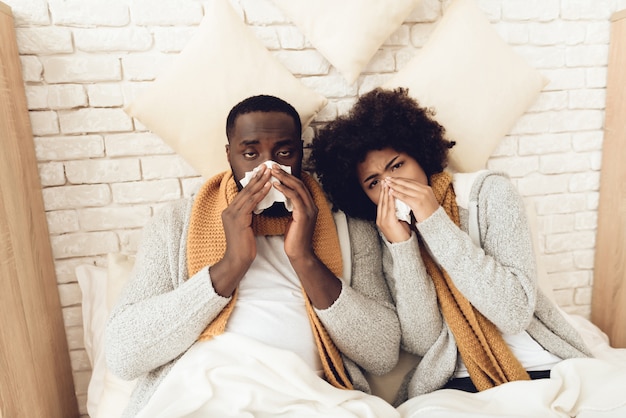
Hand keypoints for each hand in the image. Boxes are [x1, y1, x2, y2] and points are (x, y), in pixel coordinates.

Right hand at [210, 164, 271, 295]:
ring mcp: (232, 214)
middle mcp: (229, 211)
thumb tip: (258, 205)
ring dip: (260, 181)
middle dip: (257, 177)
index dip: (253, 182)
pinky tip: (269, 186)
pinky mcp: (238, 220)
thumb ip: (248, 215)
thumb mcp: (246, 227)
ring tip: (269, 171)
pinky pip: (251, 203)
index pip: (243, 193)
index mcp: (230, 212)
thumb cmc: (244, 247)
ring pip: (248, 194)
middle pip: (245, 190)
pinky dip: (260, 193)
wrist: (237, 261)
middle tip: (266, 165)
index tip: (263, 172)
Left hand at [270, 165, 316, 261]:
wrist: (299, 254)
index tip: (276, 170)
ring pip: (297, 188)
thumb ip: (291, 208)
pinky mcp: (304, 215)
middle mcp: (312, 206)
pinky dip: (285, 189)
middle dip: (286, 174)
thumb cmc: (294, 239)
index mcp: (309, 206)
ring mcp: (310, 210)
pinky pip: (294, 197)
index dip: (288, 177)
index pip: (299, 186)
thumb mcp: (292, 219)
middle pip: (299, 183)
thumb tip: (281, 197)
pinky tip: (276, 185)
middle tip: (273, 166)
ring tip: (273, 172)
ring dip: (284, 178)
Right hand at [377, 181, 410, 242]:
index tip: (386, 184)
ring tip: (387, 183)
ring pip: (384, 203)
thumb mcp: (397, 222)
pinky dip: (389, 199)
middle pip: (381, 201)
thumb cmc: (402, 235)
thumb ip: (396, 213)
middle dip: (383, 190)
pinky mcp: (388, 222)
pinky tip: (391, 193)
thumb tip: (399, 204)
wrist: (403, 247)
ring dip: (385, 192)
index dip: (383, 193)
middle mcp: (380, 219)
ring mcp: (383, 220)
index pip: (382, 203)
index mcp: (382, 219)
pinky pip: (389, 208)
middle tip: (385, 180)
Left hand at [385, 177, 438, 222]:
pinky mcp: (417, 203)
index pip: (411, 181)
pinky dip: (396, 194)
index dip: (401, 179)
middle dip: (396, 180)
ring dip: (394, 186)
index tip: (393, 178)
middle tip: (387, 178)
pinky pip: (404, 197)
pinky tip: (391, 192)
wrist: (436, 222)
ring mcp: (421, 196)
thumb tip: (408, 189)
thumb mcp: (426, 199)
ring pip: (404, 189)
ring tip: (387, 184)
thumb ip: (418, 193)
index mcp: (426, 188)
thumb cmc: (429, 213)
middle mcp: (424, 190)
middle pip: (407, 183)